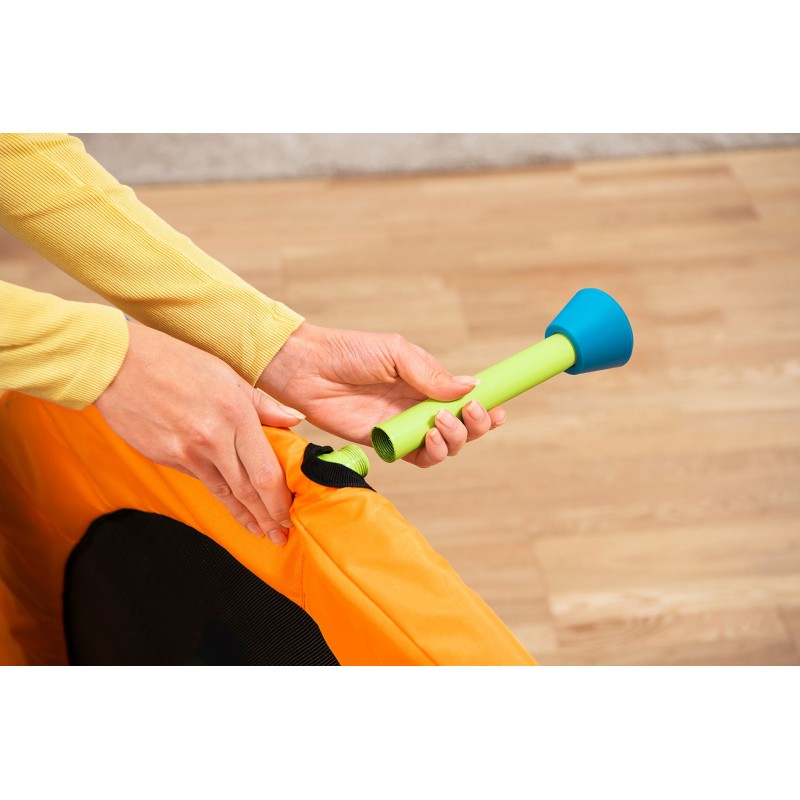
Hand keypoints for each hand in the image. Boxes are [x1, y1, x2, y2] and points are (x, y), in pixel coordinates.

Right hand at [94, 321, 302, 544]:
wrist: (118, 364)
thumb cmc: (175, 361)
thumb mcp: (227, 375)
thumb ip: (263, 404)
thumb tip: (294, 420)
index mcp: (235, 415)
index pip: (266, 472)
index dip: (280, 500)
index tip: (290, 514)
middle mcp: (213, 440)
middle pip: (247, 490)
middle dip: (267, 517)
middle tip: (280, 535)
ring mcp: (186, 453)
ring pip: (224, 492)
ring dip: (244, 515)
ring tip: (260, 531)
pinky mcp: (166, 459)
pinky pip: (201, 480)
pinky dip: (219, 496)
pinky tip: (231, 505)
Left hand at [258, 323, 505, 466]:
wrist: (308, 369)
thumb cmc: (349, 352)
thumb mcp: (395, 353)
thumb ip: (431, 374)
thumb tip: (471, 387)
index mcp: (426, 381)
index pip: (465, 398)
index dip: (486, 407)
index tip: (498, 409)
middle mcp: (418, 406)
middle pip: (463, 427)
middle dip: (475, 425)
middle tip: (468, 413)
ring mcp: (403, 426)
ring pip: (445, 446)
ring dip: (454, 439)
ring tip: (440, 422)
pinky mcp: (385, 444)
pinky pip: (418, 458)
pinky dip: (431, 454)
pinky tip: (428, 439)